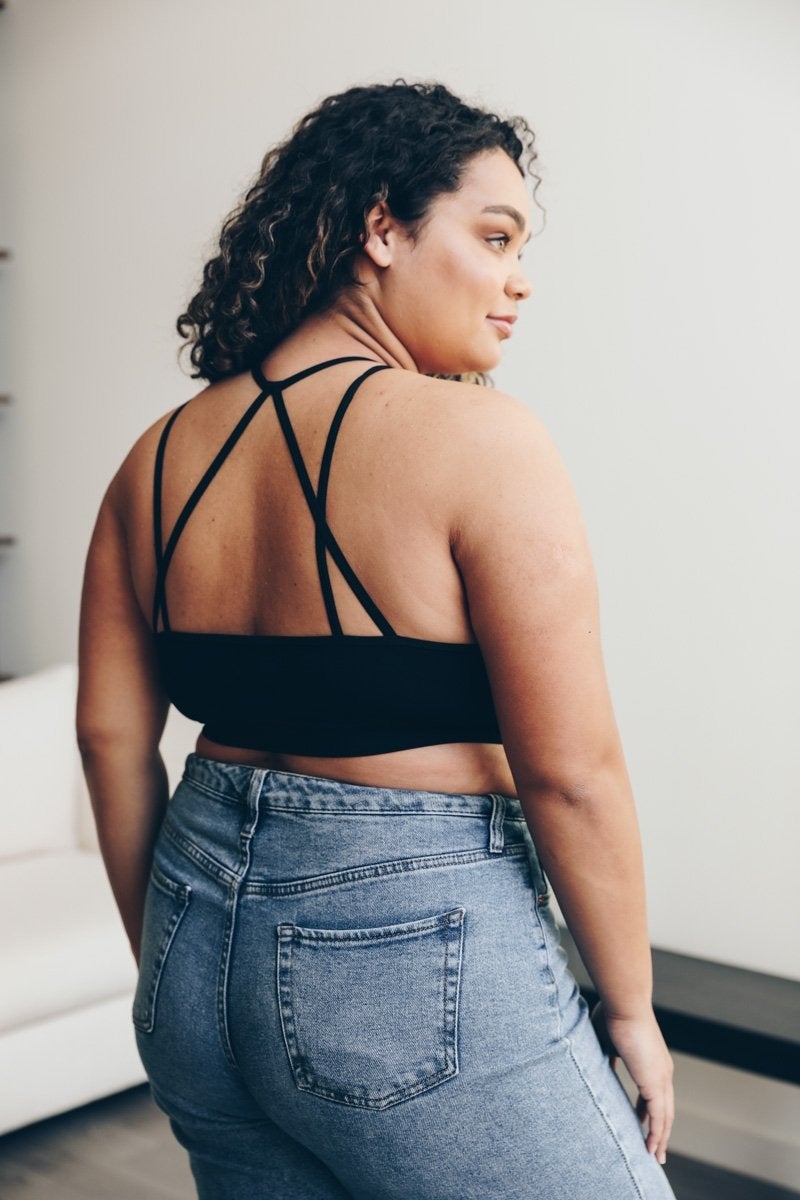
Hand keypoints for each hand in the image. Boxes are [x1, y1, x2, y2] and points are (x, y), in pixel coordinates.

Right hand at [591, 1002, 673, 1165]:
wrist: (625, 1004)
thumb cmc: (614, 1013)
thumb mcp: (608, 1040)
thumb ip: (608, 1057)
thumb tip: (600, 1070)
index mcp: (653, 1059)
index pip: (654, 1091)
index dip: (648, 1108)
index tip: (641, 1120)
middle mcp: (663, 1071)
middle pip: (665, 1107)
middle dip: (659, 1129)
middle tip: (655, 1147)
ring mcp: (661, 1078)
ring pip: (665, 1117)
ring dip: (661, 1138)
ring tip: (655, 1156)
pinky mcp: (656, 1084)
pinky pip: (659, 1118)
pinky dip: (657, 1135)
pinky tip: (653, 1149)